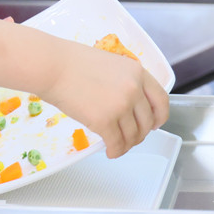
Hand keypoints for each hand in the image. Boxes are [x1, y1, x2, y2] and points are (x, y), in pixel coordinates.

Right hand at [36, 39, 168, 157]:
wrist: (52, 66)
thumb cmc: (72, 62)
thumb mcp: (110, 64)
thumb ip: (124, 81)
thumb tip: (128, 103)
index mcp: (137, 72)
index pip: (161, 100)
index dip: (160, 116)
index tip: (155, 124)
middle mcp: (134, 89)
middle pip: (147, 122)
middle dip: (140, 134)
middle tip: (130, 137)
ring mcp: (120, 106)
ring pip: (132, 135)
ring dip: (126, 144)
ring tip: (117, 145)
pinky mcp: (104, 121)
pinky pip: (116, 143)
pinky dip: (115, 151)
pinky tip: (109, 152)